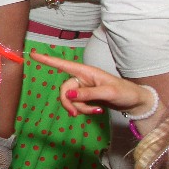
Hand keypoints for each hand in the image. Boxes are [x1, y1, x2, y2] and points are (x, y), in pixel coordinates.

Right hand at [30, 49, 148, 116]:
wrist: (135, 102)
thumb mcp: (107, 92)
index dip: (47, 60)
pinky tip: (96, 110)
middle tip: (76, 114)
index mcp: (86, 71)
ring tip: (95, 111)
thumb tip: (67, 95)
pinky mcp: (86, 97)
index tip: (32, 54)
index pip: (63, 65)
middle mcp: (82, 78)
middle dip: (69, 103)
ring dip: (80, 108)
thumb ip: (87, 94)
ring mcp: (83, 88)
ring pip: (70, 99)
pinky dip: (84, 110)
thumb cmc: (125, 92)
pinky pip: (77, 105)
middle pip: (64, 89)